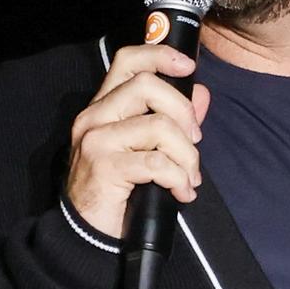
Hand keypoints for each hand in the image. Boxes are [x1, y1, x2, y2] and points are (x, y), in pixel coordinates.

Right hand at [66, 32, 203, 239]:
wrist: (87, 233)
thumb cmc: (119, 190)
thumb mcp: (147, 149)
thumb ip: (174, 119)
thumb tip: (202, 94)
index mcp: (104, 106)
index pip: (128, 60)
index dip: (160, 55)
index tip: (188, 67)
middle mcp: (95, 116)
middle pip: (147, 85)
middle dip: (184, 113)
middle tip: (195, 142)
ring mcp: (96, 140)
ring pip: (158, 126)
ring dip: (187, 155)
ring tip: (189, 178)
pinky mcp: (104, 167)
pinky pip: (156, 163)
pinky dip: (178, 178)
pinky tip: (182, 193)